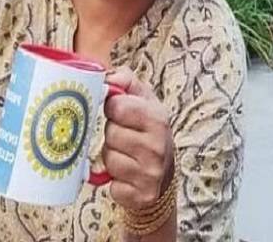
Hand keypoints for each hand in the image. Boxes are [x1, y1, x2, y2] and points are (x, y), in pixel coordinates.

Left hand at [103, 67, 174, 211]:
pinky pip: (110, 186)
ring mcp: (150, 173)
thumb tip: (108, 76)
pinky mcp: (140, 196)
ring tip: (125, 155)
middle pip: (111, 134)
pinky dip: (113, 181)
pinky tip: (126, 176)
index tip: (117, 111)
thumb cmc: (149, 131)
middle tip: (124, 135)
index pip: (117, 106)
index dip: (112, 107)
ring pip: (108, 160)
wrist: (164, 174)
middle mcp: (157, 146)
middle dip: (112, 134)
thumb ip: (126, 81)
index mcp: (158, 118)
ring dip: (111, 158)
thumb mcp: (145, 101)